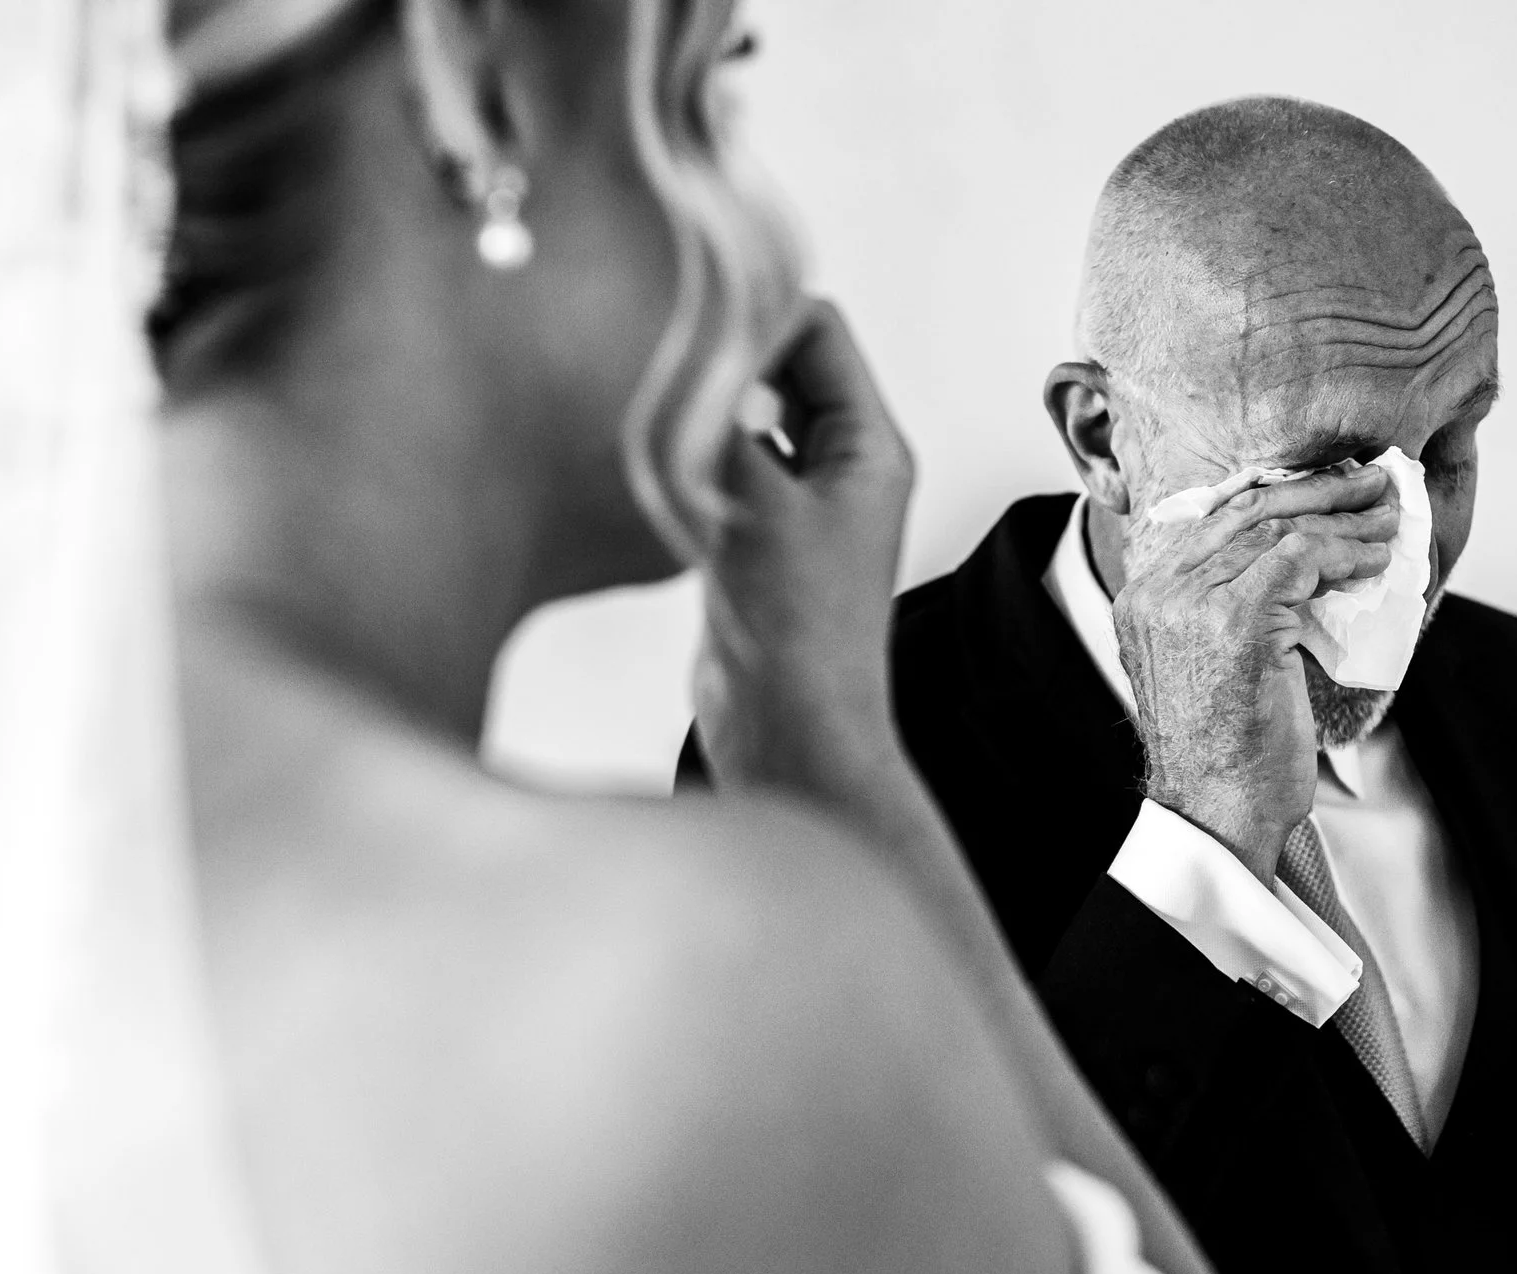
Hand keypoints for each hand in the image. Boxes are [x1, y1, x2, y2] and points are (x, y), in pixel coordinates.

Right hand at [694, 301, 915, 794]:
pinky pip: (719, 468)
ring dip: (701, 407)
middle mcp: (840, 469)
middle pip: (779, 367)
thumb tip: (688, 348)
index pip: (818, 332)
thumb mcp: (756, 503)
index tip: (692, 298)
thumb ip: (722, 418)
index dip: (758, 308)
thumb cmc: (798, 635)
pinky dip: (686, 455)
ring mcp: (795, 505)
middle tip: (659, 343)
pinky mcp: (753, 541)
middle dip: (723, 354)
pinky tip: (648, 460)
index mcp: (868, 448)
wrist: (787, 732)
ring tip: (652, 402)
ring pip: (743, 419)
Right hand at [1112, 468, 1400, 881]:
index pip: (1217, 520)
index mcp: (1144, 599)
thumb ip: (1230, 607)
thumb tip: (1299, 562)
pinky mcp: (1235, 618)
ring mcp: (1191, 603)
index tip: (1329, 489)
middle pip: (1245, 510)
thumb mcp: (1213, 664)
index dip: (1280, 495)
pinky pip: (1301, 557)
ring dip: (1344, 520)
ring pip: (1278, 528)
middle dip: (1318, 489)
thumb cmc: (1227, 754)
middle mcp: (1157, 592)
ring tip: (1386, 519)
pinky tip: (1374, 561)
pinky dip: (1345, 553)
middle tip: (1370, 483)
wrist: (1219, 813)